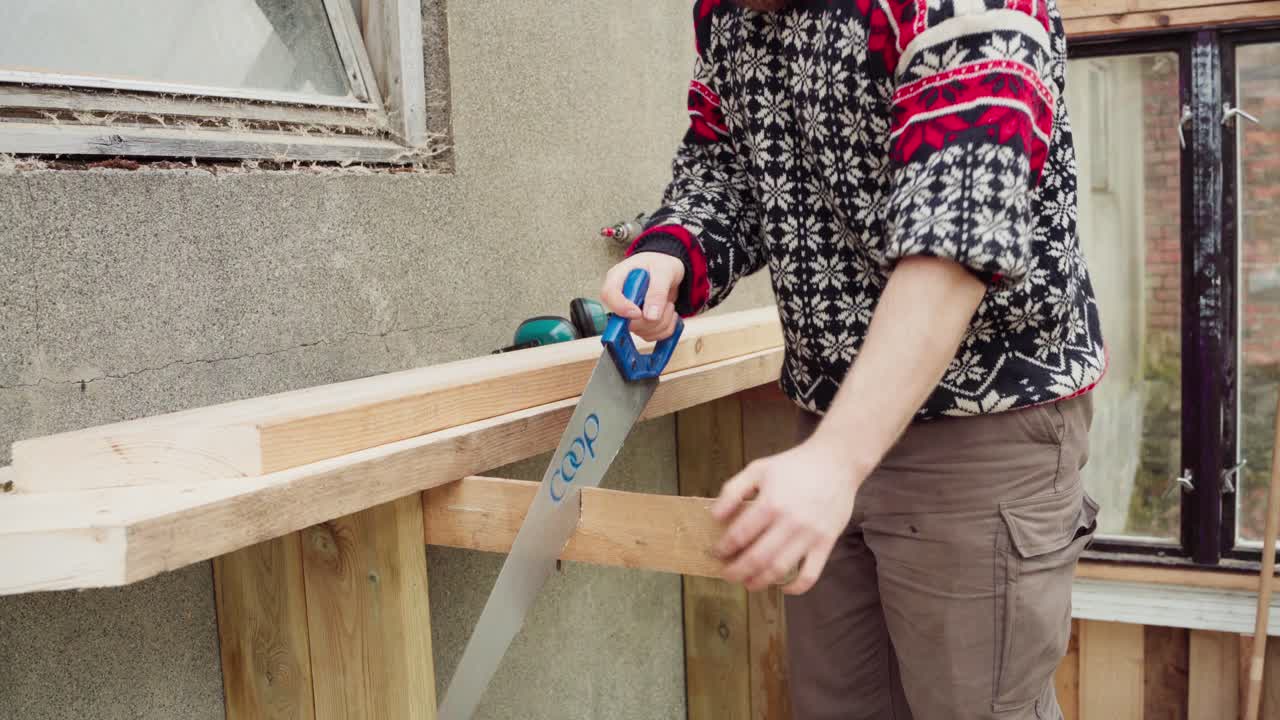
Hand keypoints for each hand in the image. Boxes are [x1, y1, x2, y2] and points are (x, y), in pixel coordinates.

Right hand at [600, 253, 684, 341]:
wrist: (668, 270)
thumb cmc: (661, 263)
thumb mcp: (663, 270)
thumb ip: (657, 291)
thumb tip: (651, 316)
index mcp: (618, 278)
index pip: (608, 295)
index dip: (621, 308)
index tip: (638, 312)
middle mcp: (620, 298)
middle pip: (626, 321)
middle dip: (651, 319)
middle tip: (666, 304)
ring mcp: (628, 313)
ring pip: (640, 331)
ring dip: (662, 323)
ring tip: (668, 305)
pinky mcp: (638, 323)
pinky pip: (650, 336)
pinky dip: (665, 329)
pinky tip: (669, 314)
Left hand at [711, 439, 862, 594]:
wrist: (835, 463)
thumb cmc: (793, 466)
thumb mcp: (758, 469)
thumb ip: (732, 490)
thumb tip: (715, 516)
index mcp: (770, 503)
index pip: (740, 535)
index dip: (724, 549)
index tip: (717, 553)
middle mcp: (789, 522)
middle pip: (757, 558)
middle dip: (736, 571)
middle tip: (727, 574)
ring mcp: (809, 535)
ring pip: (780, 570)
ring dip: (760, 581)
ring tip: (748, 583)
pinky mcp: (826, 543)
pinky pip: (810, 574)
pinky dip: (795, 587)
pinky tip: (783, 587)